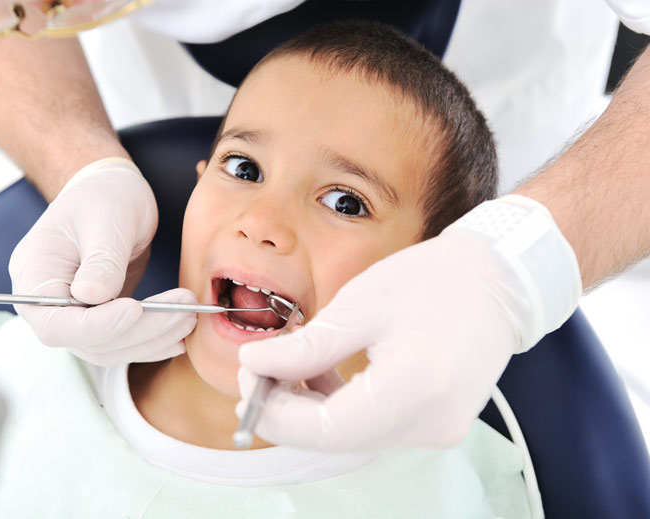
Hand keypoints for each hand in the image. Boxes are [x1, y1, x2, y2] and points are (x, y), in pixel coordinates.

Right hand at [9, 158, 196, 364]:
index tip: (135, 309)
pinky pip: (124, 341)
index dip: (96, 326)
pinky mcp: (101, 319)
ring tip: (190, 316)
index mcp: (34, 275)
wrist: (112, 193)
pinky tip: (181, 333)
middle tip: (183, 313)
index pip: (55, 323)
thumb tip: (92, 297)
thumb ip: (101, 258)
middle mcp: (48, 304)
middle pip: (88, 341)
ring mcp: (74, 316)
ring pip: (111, 348)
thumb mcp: (106, 217)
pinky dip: (154, 339)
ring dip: (153, 339)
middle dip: (139, 332)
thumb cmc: (103, 196)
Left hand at [237, 195, 580, 450]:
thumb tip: (254, 367)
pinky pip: (368, 428)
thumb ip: (307, 346)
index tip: (246, 375)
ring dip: (308, 407)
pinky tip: (321, 372)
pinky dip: (335, 406)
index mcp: (417, 387)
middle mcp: (431, 423)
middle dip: (286, 409)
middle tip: (257, 368)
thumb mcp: (360, 303)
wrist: (495, 284)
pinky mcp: (431, 425)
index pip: (329, 429)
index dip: (277, 412)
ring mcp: (435, 430)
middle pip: (336, 439)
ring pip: (348, 436)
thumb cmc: (432, 281)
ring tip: (290, 361)